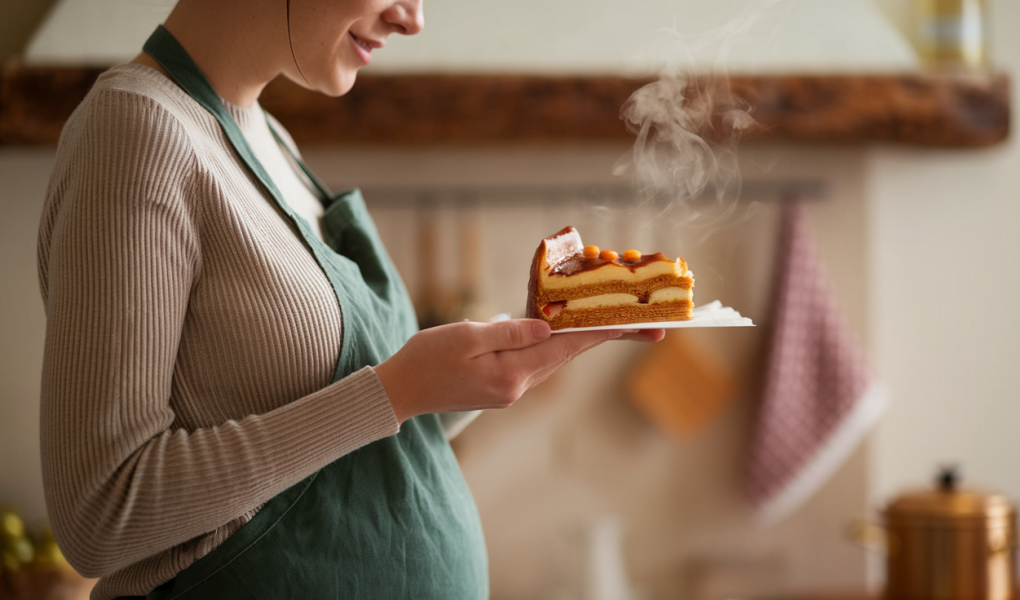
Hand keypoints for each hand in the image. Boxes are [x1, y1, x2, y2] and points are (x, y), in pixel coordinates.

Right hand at [374, 319, 656, 423]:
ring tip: (610, 320)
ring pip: (553, 358)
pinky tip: (560, 329)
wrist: (400, 392)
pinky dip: (552, 343)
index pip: (568, 346)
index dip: (605, 332)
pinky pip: (535, 361)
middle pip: (569, 354)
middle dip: (605, 335)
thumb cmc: (426, 359)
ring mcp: (510, 389)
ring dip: (580, 338)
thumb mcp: (465, 336)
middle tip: (646, 325)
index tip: (640, 325)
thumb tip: (549, 326)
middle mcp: (518, 386)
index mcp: (512, 373)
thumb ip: (510, 332)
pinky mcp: (501, 387)